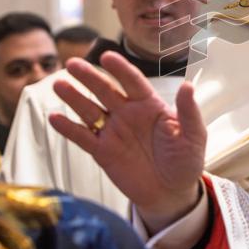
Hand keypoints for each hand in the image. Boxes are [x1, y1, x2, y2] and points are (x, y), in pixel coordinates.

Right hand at [49, 51, 206, 231]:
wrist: (172, 193)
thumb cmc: (186, 161)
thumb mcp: (193, 135)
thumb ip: (188, 111)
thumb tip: (188, 86)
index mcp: (150, 105)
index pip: (133, 81)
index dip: (120, 69)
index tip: (106, 56)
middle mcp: (128, 114)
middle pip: (105, 90)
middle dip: (89, 77)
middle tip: (72, 64)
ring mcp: (113, 132)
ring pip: (90, 110)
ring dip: (74, 98)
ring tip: (59, 85)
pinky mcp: (103, 152)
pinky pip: (83, 137)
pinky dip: (68, 128)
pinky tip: (54, 118)